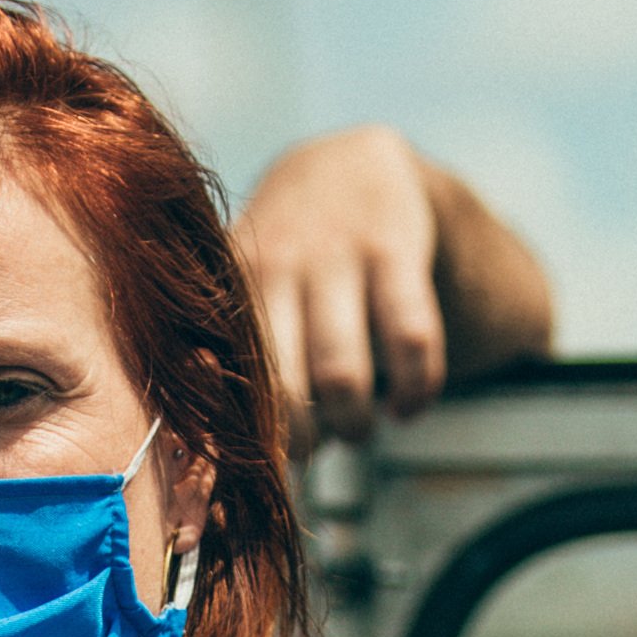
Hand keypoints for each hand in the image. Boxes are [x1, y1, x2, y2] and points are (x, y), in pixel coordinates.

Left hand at [235, 124, 451, 441]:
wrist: (349, 162)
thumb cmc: (285, 253)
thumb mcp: (243, 282)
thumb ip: (227, 350)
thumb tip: (221, 459)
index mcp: (228, 286)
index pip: (224, 384)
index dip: (244, 441)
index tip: (261, 474)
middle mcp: (274, 265)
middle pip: (279, 390)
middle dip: (302, 442)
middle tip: (314, 449)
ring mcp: (334, 255)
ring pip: (341, 375)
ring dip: (354, 424)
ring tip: (359, 429)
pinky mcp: (394, 249)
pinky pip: (411, 341)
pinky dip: (415, 389)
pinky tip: (408, 404)